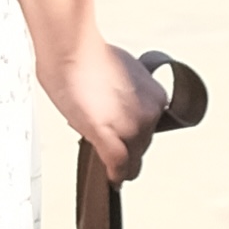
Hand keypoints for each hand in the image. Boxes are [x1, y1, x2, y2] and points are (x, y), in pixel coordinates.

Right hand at [39, 37, 169, 185]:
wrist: (72, 49)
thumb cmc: (87, 53)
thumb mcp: (122, 74)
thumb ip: (125, 96)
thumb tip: (115, 107)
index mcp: (156, 97)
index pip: (150, 129)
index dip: (132, 133)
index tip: (124, 138)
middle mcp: (150, 114)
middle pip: (141, 145)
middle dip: (123, 143)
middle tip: (103, 134)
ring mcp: (132, 128)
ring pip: (131, 157)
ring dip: (117, 156)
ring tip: (97, 143)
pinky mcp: (111, 137)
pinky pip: (119, 165)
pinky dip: (116, 174)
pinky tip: (113, 179)